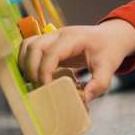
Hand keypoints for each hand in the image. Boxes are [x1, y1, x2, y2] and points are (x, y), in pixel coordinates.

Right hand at [18, 19, 134, 102]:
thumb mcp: (108, 67)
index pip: (51, 52)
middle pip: (34, 46)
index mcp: (73, 38)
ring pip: (27, 45)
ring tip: (31, 82)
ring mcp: (52, 37)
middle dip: (31, 69)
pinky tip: (32, 76)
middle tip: (37, 88)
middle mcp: (59, 34)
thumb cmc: (109, 50)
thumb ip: (98, 84)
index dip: (45, 71)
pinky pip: (30, 48)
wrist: (110, 37)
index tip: (47, 89)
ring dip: (24, 64)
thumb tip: (83, 100)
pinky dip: (26, 61)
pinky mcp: (49, 44)